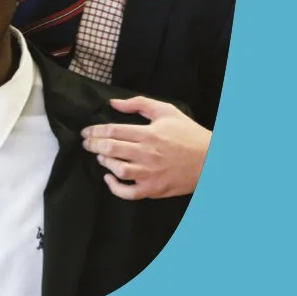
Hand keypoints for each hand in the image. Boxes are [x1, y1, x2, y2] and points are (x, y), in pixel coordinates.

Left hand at [81, 96, 210, 199]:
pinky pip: (127, 192)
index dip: (95, 131)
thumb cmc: (188, 133)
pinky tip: (109, 178)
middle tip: (87, 143)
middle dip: (93, 145)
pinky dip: (114, 187)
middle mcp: (146, 153)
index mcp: (148, 133)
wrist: (210, 159)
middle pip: (110, 149)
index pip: (112, 131)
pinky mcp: (153, 189)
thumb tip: (113, 103)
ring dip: (103, 162)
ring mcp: (149, 173)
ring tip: (100, 157)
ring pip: (116, 169)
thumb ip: (139, 103)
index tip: (86, 132)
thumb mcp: (166, 111)